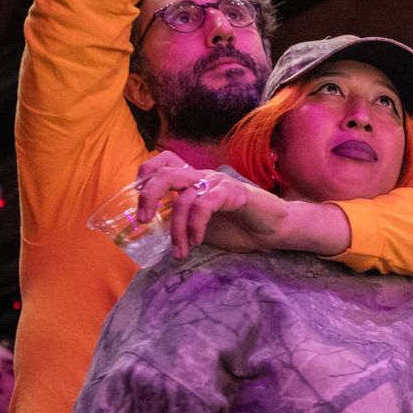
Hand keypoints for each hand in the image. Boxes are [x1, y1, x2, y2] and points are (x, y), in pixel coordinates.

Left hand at [132, 156, 290, 258]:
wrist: (273, 230)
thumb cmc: (238, 228)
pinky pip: (203, 205)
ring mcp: (218, 183)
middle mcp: (203, 177)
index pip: (165, 161)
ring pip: (183, 195)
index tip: (139, 198)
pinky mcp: (233, 193)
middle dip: (149, 195)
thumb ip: (180, 223)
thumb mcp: (200, 226)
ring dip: (176, 228)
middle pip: (166, 172)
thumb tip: (151, 235)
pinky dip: (195, 225)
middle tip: (144, 221)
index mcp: (194, 181)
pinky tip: (197, 242)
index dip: (146, 174)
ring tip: (180, 251)